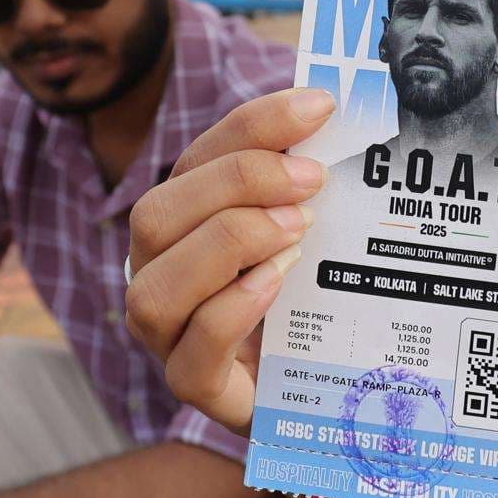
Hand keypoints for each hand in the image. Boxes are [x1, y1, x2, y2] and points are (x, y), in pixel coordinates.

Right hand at [126, 88, 333, 433]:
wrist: (330, 390)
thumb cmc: (315, 300)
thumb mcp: (314, 233)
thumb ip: (310, 185)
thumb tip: (343, 117)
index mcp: (185, 225)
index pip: (197, 160)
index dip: (253, 126)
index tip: (319, 106)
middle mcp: (162, 276)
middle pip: (155, 216)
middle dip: (234, 184)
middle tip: (311, 180)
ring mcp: (170, 339)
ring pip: (154, 288)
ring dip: (225, 245)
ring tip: (295, 233)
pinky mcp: (199, 391)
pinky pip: (188, 357)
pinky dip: (228, 312)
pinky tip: (276, 284)